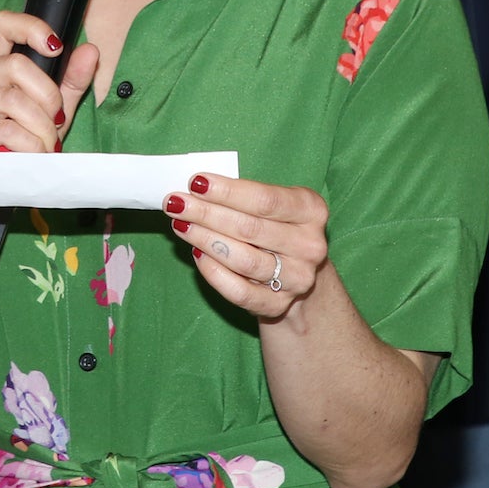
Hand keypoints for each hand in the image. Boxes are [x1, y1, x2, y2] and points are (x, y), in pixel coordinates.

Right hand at [0, 13, 96, 152]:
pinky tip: (30, 154)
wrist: (1, 180)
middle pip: (16, 65)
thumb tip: (90, 50)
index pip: (4, 25)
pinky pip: (6, 129)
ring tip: (45, 144)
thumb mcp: (55, 108)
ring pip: (13, 99)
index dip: (31, 29)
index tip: (56, 48)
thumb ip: (72, 79)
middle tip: (55, 121)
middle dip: (49, 97)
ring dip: (41, 127)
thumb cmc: (24, 140)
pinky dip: (30, 145)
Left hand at [165, 173, 329, 319]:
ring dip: (205, 240)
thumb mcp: (275, 205)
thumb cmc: (277, 228)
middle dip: (207, 213)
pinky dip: (213, 272)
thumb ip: (245, 196)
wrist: (297, 275)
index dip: (228, 191)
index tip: (195, 182)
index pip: (266, 200)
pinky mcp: (278, 304)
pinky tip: (197, 254)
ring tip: (181, 225)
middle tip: (176, 203)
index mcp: (312, 211)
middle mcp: (310, 245)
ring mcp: (297, 277)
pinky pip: (238, 291)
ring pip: (243, 260)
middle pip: (250, 229)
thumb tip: (198, 188)